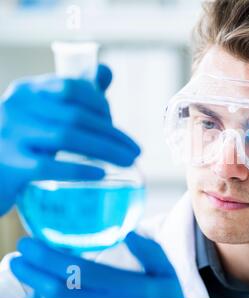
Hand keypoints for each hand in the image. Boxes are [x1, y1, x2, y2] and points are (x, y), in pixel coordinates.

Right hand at [0, 65, 140, 214]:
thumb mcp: (44, 112)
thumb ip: (75, 94)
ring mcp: (10, 135)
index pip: (71, 87)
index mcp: (28, 91)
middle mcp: (18, 107)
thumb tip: (106, 72)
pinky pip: (49, 165)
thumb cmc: (21, 139)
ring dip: (105, 150)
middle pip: (76, 115)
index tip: (114, 121)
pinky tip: (100, 174)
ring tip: (128, 162)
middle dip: (112, 133)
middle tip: (135, 151)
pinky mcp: (10, 165)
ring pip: (67, 137)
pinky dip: (79, 169)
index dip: (100, 103)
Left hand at [10, 232, 183, 297]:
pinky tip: (38, 290)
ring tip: (25, 270)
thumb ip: (152, 252)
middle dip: (35, 273)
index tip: (32, 244)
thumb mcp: (167, 272)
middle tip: (18, 257)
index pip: (83, 273)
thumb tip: (129, 233)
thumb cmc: (165, 294)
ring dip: (36, 289)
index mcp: (133, 289)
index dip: (52, 259)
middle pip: (62, 292)